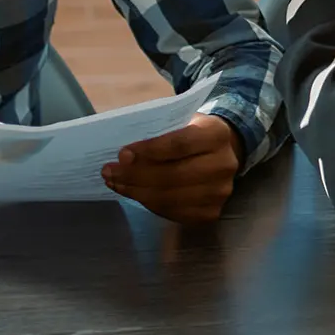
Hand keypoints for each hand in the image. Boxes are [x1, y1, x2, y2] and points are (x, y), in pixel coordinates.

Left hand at [102, 113, 241, 224]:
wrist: (221, 153)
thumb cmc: (193, 133)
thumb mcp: (182, 121)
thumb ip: (159, 132)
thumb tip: (124, 156)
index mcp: (217, 135)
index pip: (180, 145)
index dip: (149, 151)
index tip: (122, 154)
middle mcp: (224, 165)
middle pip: (173, 175)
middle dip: (135, 175)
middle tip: (109, 172)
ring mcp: (220, 193)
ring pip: (169, 197)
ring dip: (136, 192)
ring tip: (115, 183)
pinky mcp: (211, 213)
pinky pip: (172, 212)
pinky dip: (148, 204)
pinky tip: (133, 193)